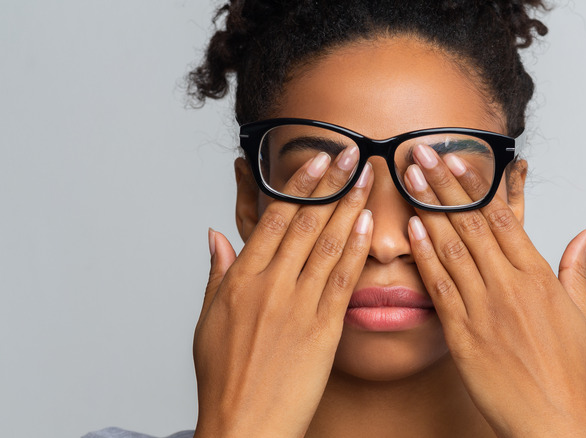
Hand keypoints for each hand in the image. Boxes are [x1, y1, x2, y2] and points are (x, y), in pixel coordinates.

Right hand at [193, 148, 373, 437]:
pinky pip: (344, 280)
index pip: (274, 219)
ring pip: (329, 244)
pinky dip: (357, 249)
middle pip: (306, 222)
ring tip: (368, 177)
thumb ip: (216, 273)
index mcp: (240, 279)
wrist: (244, 424)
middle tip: (353, 153)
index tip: (318, 159)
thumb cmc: (224, 377)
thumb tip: (215, 236)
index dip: (299, 185)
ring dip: (351, 206)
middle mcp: (271, 285)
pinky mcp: (324, 329)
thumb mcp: (207, 321)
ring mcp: (299, 305)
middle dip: (332, 183)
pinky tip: (369, 224)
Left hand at [403, 144, 585, 437]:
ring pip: (451, 248)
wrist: (553, 421)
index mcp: (538, 276)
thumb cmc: (570, 371)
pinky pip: (440, 288)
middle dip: (444, 184)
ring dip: (427, 209)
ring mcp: (483, 309)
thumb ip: (577, 267)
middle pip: (471, 223)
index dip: (477, 185)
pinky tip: (412, 230)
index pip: (502, 217)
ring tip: (409, 178)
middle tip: (422, 152)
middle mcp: (508, 286)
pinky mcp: (462, 335)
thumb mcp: (583, 313)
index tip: (457, 158)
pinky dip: (425, 256)